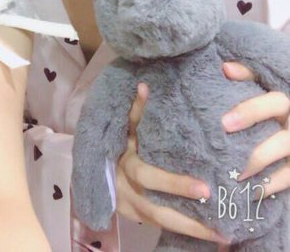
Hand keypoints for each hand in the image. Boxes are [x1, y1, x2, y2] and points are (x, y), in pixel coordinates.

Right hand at [115, 83, 228, 244]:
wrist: (97, 168)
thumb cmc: (118, 143)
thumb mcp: (124, 127)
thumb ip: (135, 111)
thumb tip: (145, 86)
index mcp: (127, 166)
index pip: (150, 178)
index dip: (175, 184)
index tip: (205, 188)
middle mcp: (130, 192)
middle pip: (159, 211)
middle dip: (189, 219)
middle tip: (220, 222)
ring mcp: (134, 209)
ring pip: (163, 224)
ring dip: (193, 231)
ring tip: (223, 236)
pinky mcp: (140, 219)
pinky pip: (164, 228)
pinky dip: (186, 233)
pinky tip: (211, 235)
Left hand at [222, 62, 289, 195]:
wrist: (286, 121)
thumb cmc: (268, 100)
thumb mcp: (263, 83)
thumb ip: (247, 75)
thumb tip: (225, 68)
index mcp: (286, 101)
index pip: (276, 103)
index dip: (251, 112)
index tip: (224, 123)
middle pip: (283, 140)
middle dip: (257, 150)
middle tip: (234, 168)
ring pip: (287, 160)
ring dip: (263, 171)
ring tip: (237, 176)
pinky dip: (273, 185)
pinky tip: (253, 191)